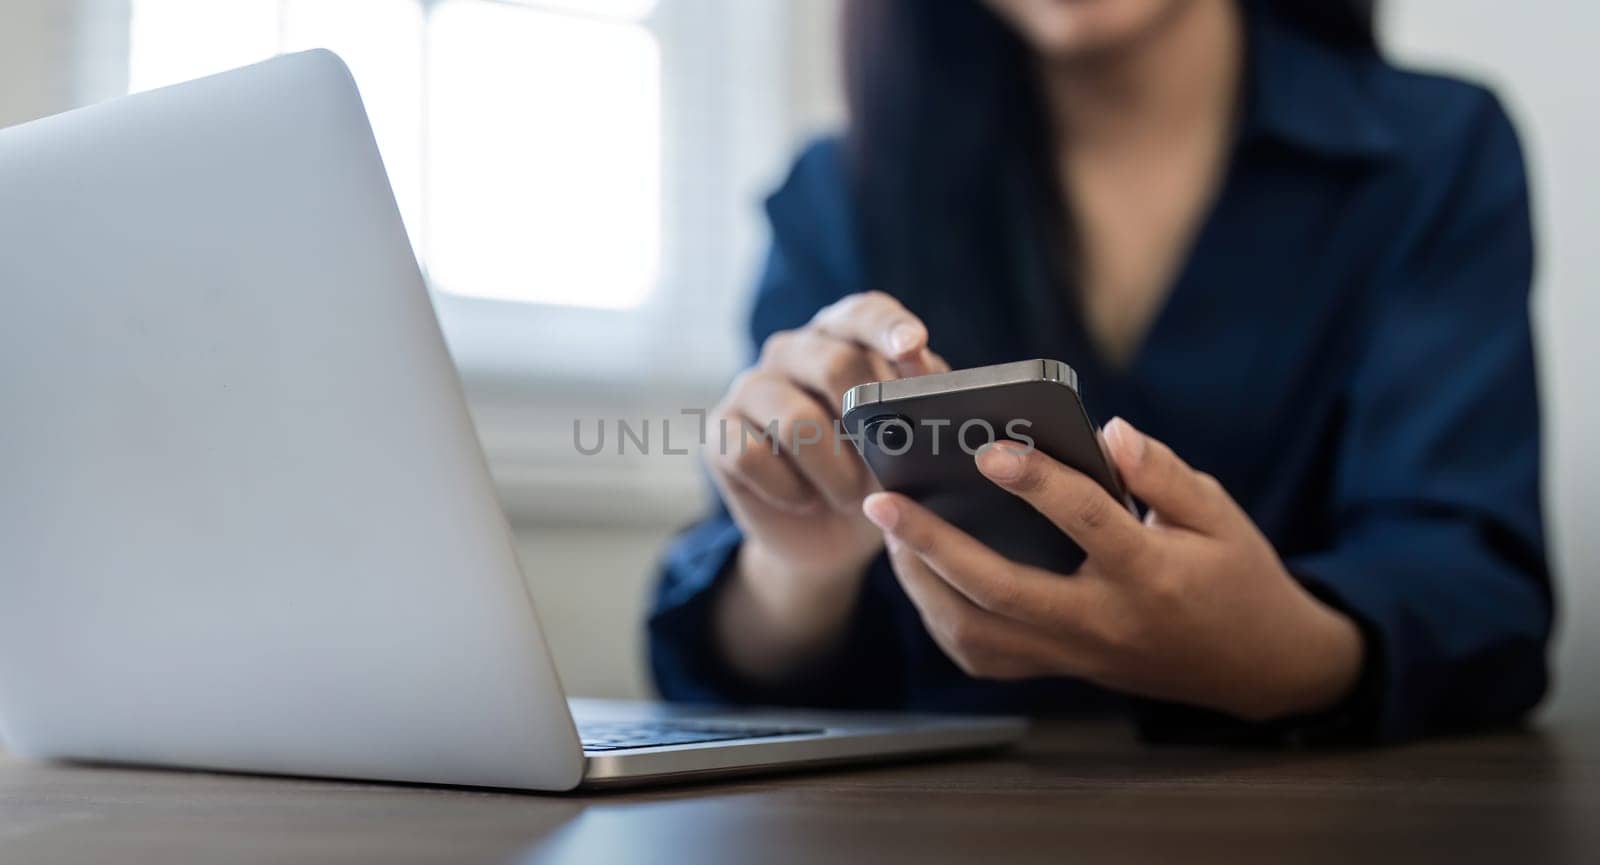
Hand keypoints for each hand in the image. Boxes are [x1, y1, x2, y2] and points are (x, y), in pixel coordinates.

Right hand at [708, 292, 946, 678]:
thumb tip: (927, 377)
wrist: (827, 535)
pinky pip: (752, 457)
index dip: (888, 326)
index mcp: (841, 335)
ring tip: (853, 498)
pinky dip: (790, 490)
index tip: (913, 346)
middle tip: (887, 470)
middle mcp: (791, 350)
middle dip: (867, 424)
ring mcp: (750, 387)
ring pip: (795, 421)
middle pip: (832, 364)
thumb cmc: (879, 471)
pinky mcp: (720, 434)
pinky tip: (805, 501)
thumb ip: (918, 399)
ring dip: (835, 471)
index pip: (863, 312)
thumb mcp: (910, 435)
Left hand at [861, 418, 1363, 721]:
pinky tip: (921, 575)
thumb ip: (1164, 474)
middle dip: (934, 543)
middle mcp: (1103, 622)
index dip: (1036, 482)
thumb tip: (1111, 431)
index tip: (989, 447)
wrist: (1258, 668)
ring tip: (891, 533)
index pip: (1084, 521)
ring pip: (977, 633)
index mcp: (1149, 574)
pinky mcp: (1059, 670)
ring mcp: (1075, 655)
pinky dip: (941, 618)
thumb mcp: (1220, 516)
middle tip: (883, 500)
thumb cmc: (1236, 578)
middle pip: (1000, 589)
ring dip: (924, 584)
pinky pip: (983, 655)